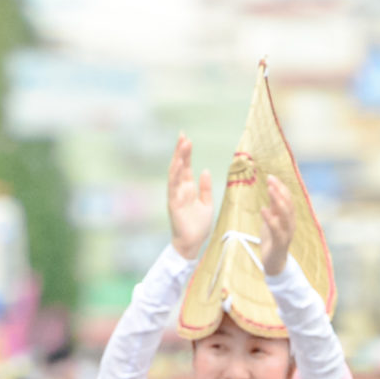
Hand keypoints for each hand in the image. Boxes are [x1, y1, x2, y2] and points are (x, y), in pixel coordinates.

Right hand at [166, 135, 212, 259]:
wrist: (192, 243)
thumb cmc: (198, 226)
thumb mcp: (207, 204)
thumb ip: (205, 188)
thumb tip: (204, 170)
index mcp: (188, 188)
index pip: (186, 167)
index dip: (186, 153)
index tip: (186, 138)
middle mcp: (180, 190)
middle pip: (179, 166)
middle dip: (180, 151)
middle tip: (183, 134)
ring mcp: (175, 196)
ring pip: (175, 173)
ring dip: (178, 158)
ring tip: (182, 144)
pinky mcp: (174, 204)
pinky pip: (173, 187)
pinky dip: (175, 175)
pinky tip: (178, 164)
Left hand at [259, 174, 294, 278]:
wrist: (274, 263)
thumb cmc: (272, 240)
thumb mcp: (272, 220)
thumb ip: (274, 207)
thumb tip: (272, 189)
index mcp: (289, 218)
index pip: (288, 199)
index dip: (281, 187)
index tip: (271, 177)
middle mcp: (291, 224)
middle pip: (288, 203)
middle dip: (280, 190)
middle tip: (270, 179)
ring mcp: (287, 233)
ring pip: (286, 214)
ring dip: (278, 200)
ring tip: (269, 189)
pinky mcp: (280, 243)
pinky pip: (276, 229)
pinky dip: (269, 218)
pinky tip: (263, 209)